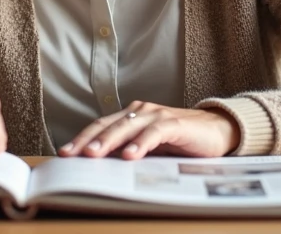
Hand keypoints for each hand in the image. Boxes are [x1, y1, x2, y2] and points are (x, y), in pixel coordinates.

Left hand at [58, 101, 240, 158]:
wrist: (217, 131)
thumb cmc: (180, 142)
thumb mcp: (150, 149)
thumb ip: (128, 151)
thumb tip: (100, 168)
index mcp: (130, 116)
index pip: (100, 126)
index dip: (81, 139)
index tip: (63, 155)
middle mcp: (139, 112)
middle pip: (107, 125)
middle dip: (86, 141)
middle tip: (71, 155)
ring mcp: (156, 115)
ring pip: (126, 128)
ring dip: (108, 141)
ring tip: (93, 155)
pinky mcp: (174, 124)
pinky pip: (153, 133)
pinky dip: (140, 144)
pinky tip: (130, 156)